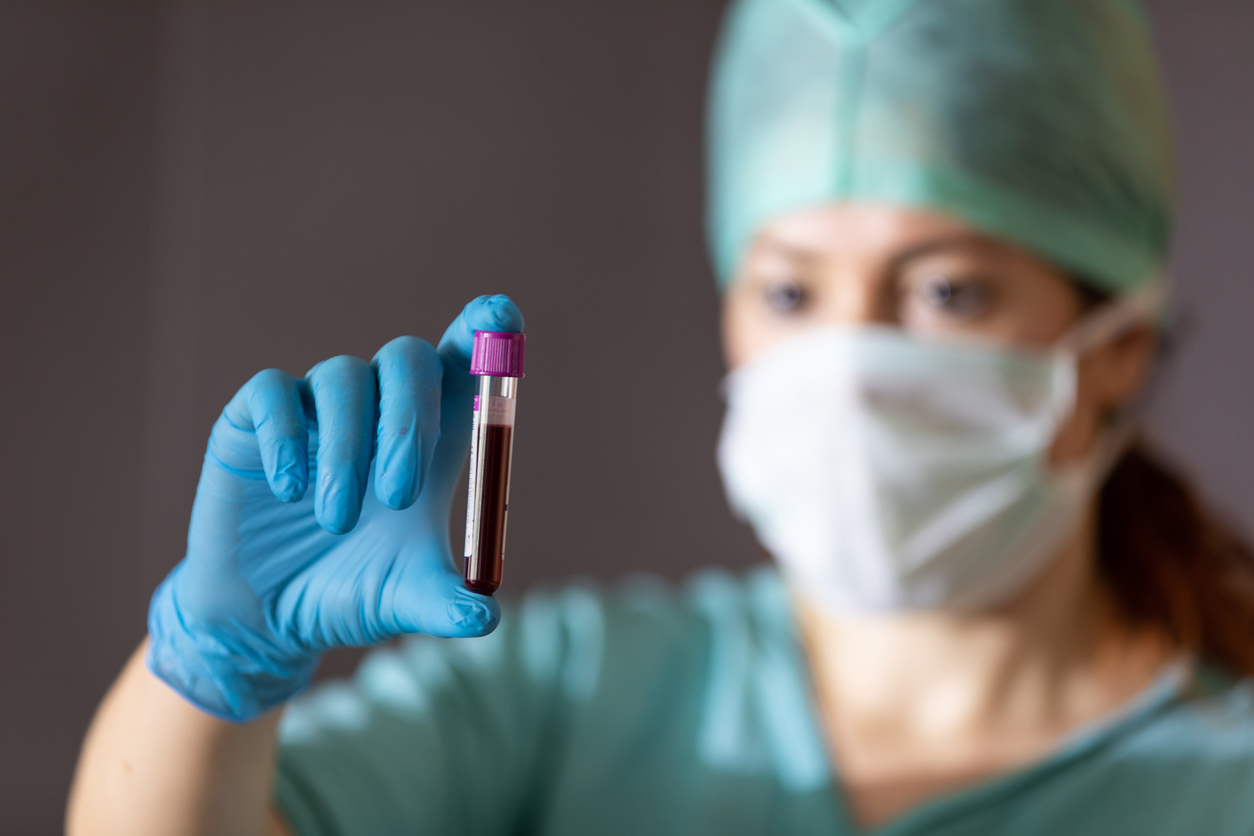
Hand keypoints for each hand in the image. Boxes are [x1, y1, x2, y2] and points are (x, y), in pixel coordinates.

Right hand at [146, 295, 522, 721]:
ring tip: (337, 522)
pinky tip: (290, 491)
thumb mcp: (402, 600)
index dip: (483, 332)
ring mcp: (317, 408)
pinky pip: (274, 390)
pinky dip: (288, 437)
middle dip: (409, 418)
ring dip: (347, 451)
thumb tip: (486, 617)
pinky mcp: (256, 418)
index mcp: (430, 437)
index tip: (500, 314)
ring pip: (343, 377)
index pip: (462, 362)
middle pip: (408, 358)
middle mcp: (378, 409)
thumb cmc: (348, 593)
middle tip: (398, 495)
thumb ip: (445, 602)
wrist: (265, 618)